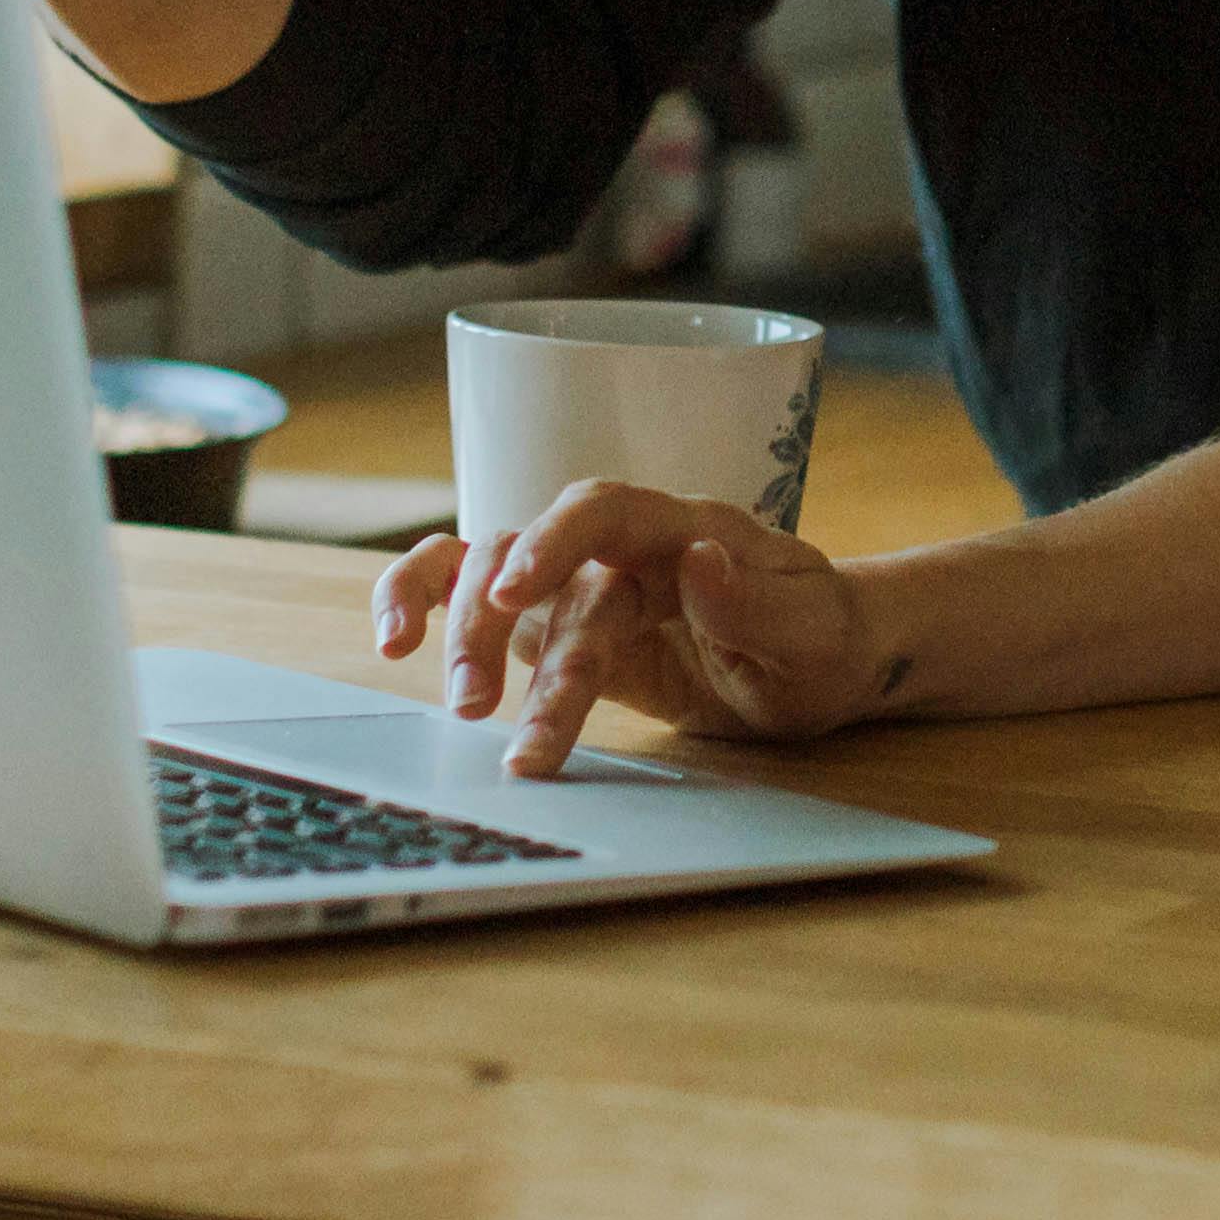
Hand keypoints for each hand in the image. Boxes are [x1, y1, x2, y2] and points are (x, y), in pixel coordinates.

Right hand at [381, 479, 890, 779]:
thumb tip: (702, 561)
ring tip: (457, 707)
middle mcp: (626, 545)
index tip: (513, 595)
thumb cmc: (821, 641)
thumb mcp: (811, 637)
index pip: (608, 511)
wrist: (824, 659)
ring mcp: (586, 579)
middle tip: (474, 708)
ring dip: (461, 631)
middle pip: (535, 553)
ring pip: (495, 574)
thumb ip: (754, 605)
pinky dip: (434, 604)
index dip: (553, 543)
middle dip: (496, 626)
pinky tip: (396, 640)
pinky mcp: (560, 620)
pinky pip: (485, 596)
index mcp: (689, 530)